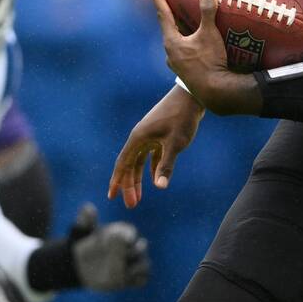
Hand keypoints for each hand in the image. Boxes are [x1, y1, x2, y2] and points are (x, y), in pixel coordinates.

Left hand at [67, 204, 149, 290]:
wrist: (79, 266)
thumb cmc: (82, 244)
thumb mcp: (81, 232)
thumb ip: (85, 221)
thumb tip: (89, 208)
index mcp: (120, 233)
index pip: (130, 231)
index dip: (129, 234)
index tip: (122, 238)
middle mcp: (129, 248)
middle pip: (141, 247)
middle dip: (137, 250)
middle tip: (126, 253)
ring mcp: (131, 263)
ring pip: (144, 264)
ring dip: (139, 267)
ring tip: (126, 270)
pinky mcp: (130, 279)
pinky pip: (142, 280)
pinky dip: (138, 280)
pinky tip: (126, 280)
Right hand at [108, 85, 204, 208]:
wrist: (191, 97)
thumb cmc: (181, 118)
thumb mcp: (175, 143)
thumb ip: (166, 165)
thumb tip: (159, 186)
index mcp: (138, 138)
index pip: (123, 163)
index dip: (117, 181)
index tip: (111, 196)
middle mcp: (140, 137)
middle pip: (129, 165)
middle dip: (129, 185)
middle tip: (131, 205)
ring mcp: (149, 136)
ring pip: (139, 161)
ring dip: (138, 179)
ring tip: (139, 197)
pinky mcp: (158, 135)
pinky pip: (150, 156)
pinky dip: (150, 168)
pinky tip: (154, 180)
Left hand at [154, 0, 231, 96]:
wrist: (214, 93)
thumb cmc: (210, 62)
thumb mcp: (209, 34)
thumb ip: (207, 11)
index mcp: (171, 40)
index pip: (162, 12)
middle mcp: (170, 52)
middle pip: (168, 27)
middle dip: (171, 12)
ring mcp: (177, 63)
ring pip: (176, 41)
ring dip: (181, 29)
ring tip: (189, 20)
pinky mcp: (186, 71)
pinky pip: (185, 51)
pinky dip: (189, 42)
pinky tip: (199, 42)